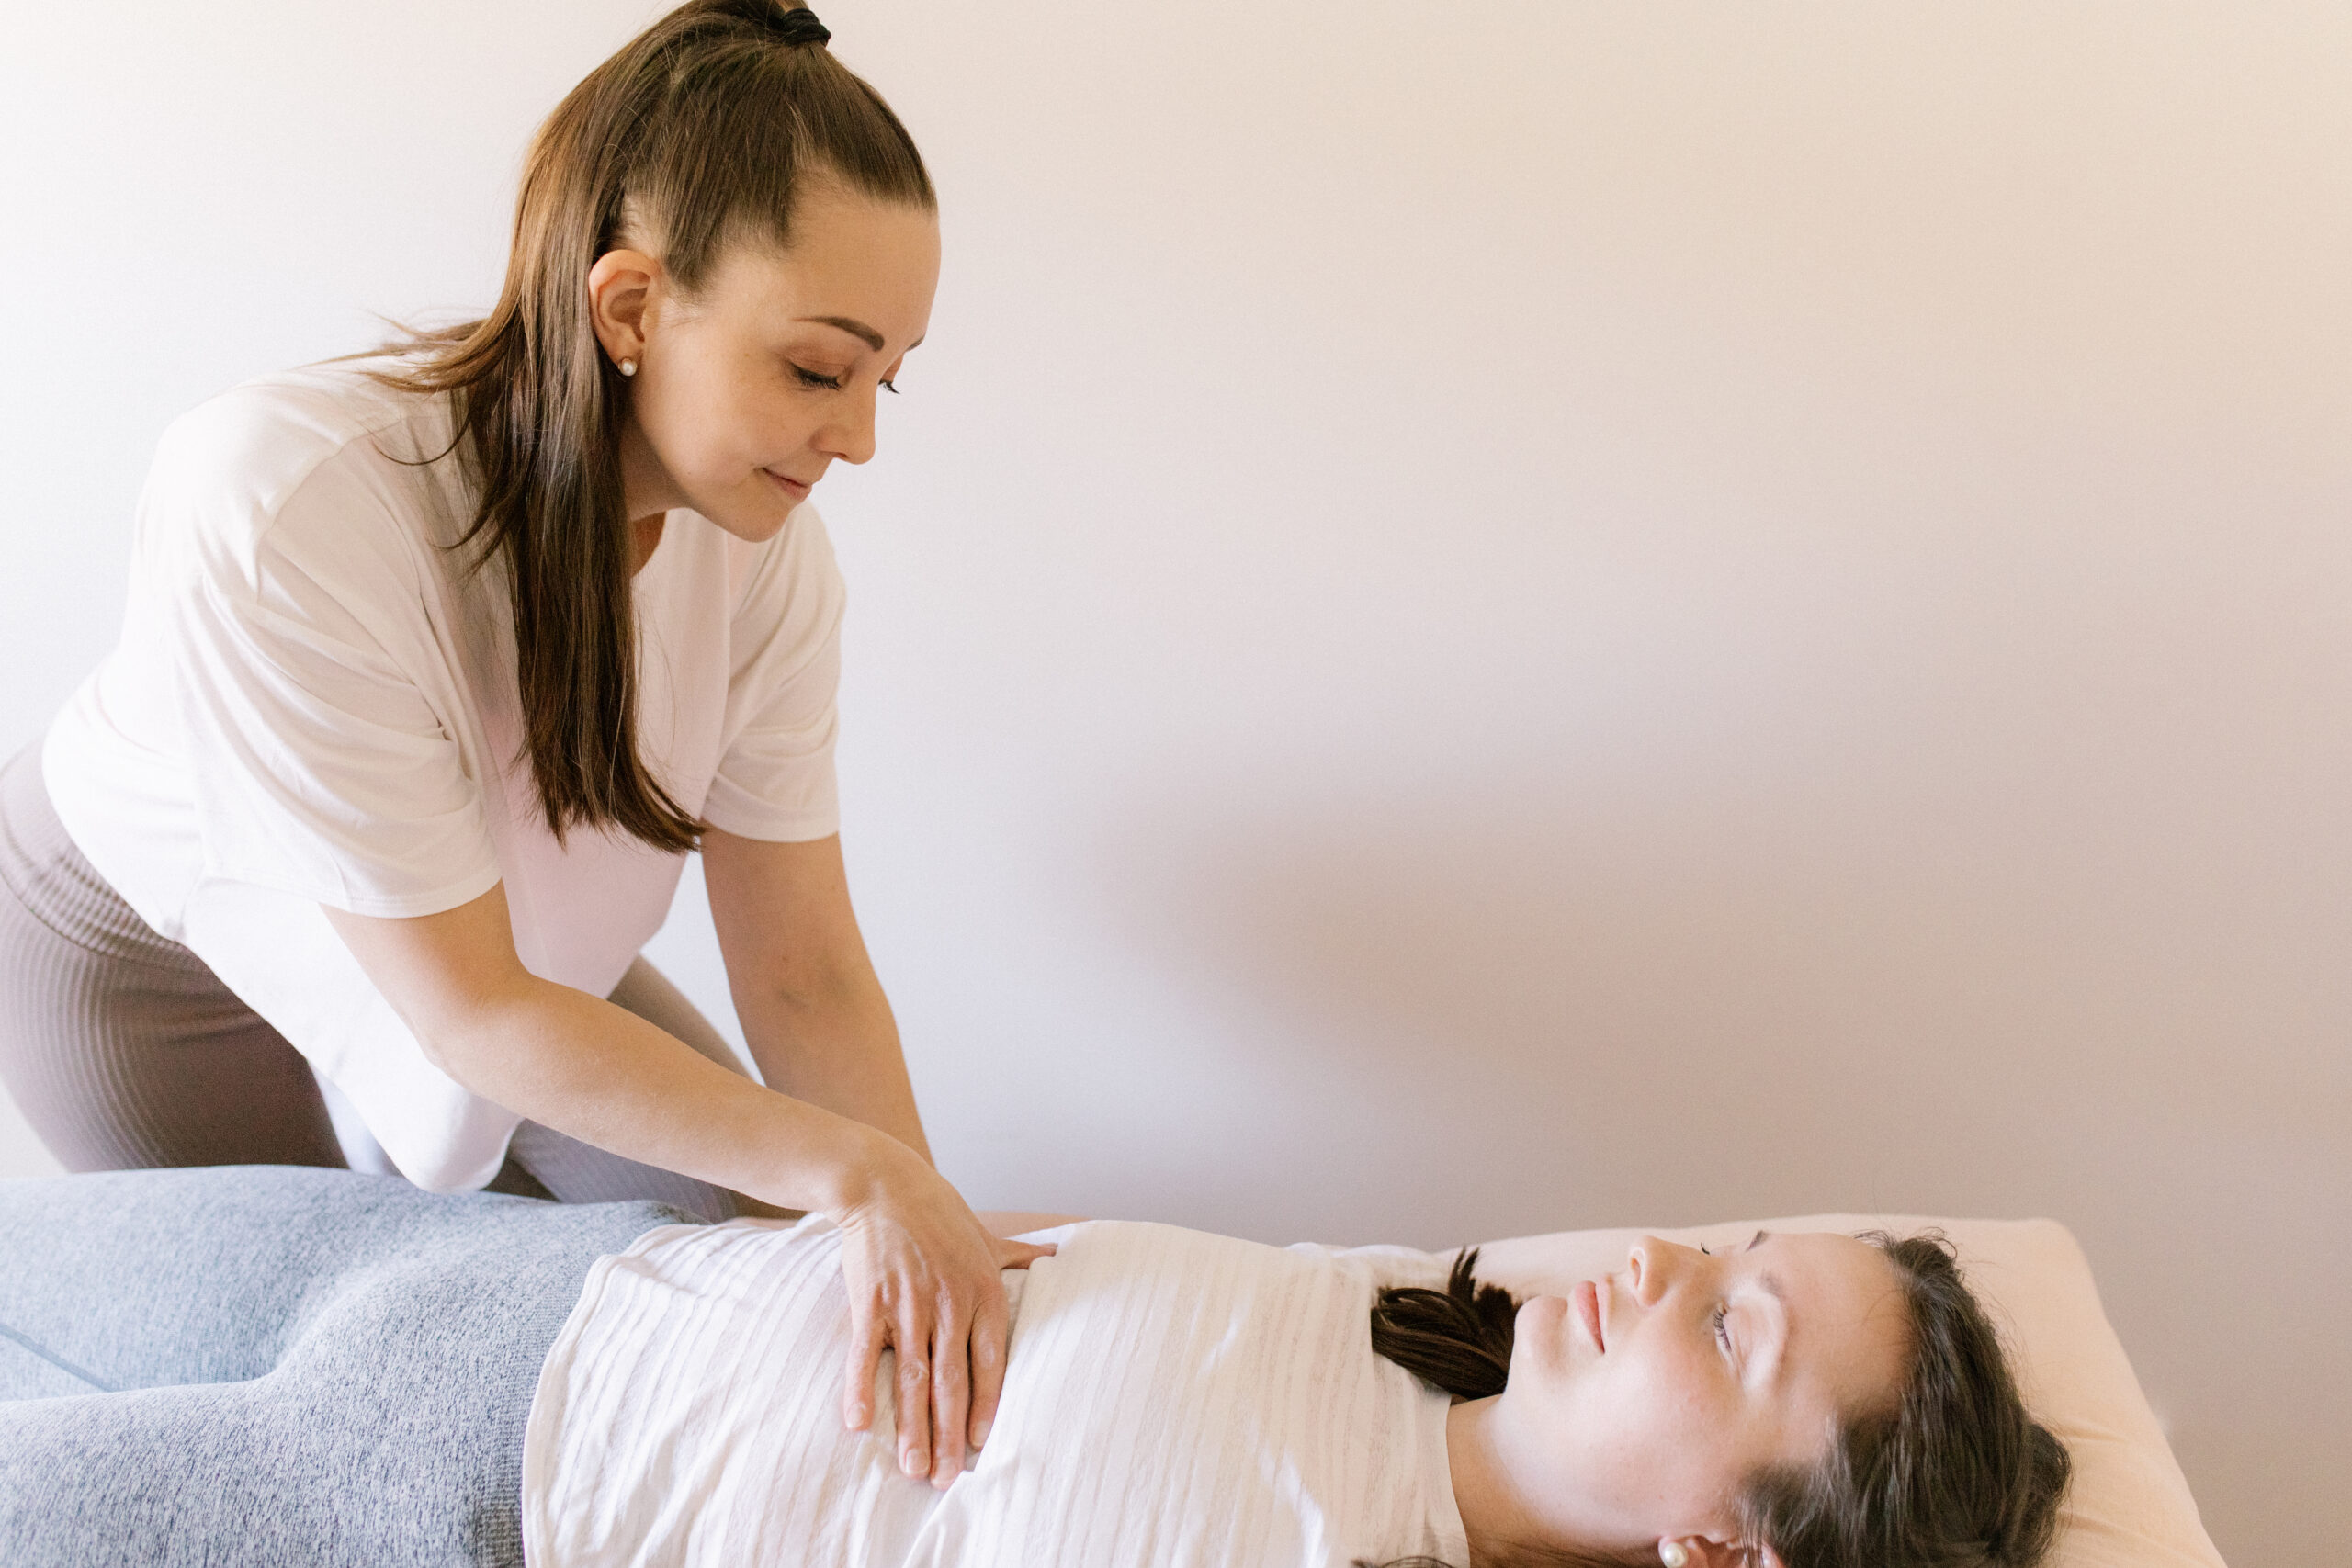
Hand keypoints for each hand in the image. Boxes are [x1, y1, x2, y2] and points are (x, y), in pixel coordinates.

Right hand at [831, 1138, 1055, 1487]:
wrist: (883, 1182)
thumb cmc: (939, 1212)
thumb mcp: (987, 1236)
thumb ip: (1021, 1257)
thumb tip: (1060, 1258)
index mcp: (983, 1291)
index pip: (990, 1361)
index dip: (985, 1405)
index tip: (980, 1446)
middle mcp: (949, 1301)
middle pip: (952, 1380)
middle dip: (948, 1434)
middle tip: (943, 1479)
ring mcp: (908, 1302)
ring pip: (912, 1375)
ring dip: (911, 1425)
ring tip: (911, 1467)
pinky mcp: (870, 1299)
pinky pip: (866, 1352)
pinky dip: (861, 1387)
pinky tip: (857, 1423)